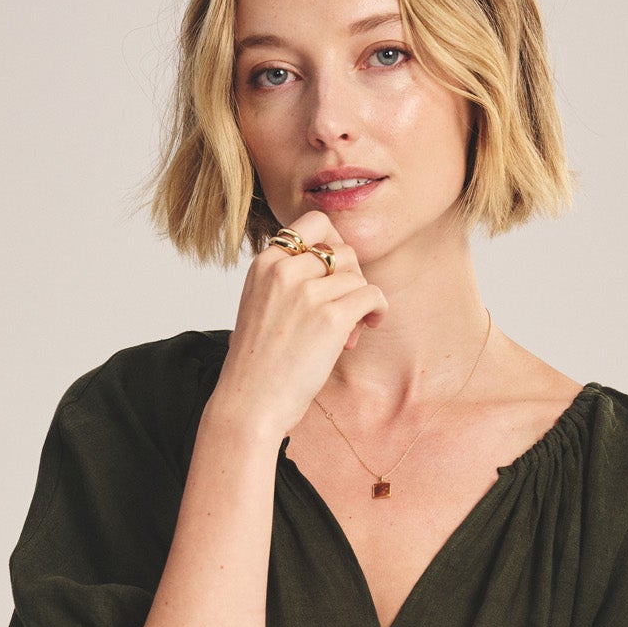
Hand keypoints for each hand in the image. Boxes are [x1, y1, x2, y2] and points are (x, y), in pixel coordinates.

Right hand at [212, 208, 389, 437]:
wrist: (250, 402)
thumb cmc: (257, 363)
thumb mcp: (260, 305)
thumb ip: (288, 281)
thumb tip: (338, 271)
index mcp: (265, 264)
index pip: (313, 224)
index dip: (335, 244)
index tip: (337, 273)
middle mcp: (284, 271)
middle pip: (341, 250)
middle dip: (350, 278)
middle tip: (344, 309)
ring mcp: (307, 293)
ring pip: (358, 275)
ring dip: (362, 300)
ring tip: (351, 329)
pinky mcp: (330, 318)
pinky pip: (372, 295)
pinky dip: (377, 309)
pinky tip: (369, 325)